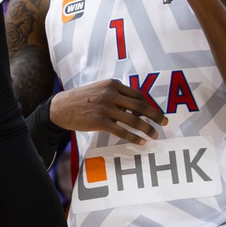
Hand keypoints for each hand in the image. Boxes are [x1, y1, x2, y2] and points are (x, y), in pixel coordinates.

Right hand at [50, 79, 165, 142]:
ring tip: (154, 136)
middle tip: (164, 123)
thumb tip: (135, 108)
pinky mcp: (100, 121)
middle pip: (141, 106)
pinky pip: (122, 131)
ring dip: (147, 129)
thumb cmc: (82, 99)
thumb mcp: (100, 90)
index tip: (158, 113)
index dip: (151, 105)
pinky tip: (140, 142)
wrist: (61, 107)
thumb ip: (117, 95)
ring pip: (134, 120)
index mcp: (113, 84)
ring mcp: (105, 108)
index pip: (138, 95)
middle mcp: (111, 94)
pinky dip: (134, 137)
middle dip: (155, 116)